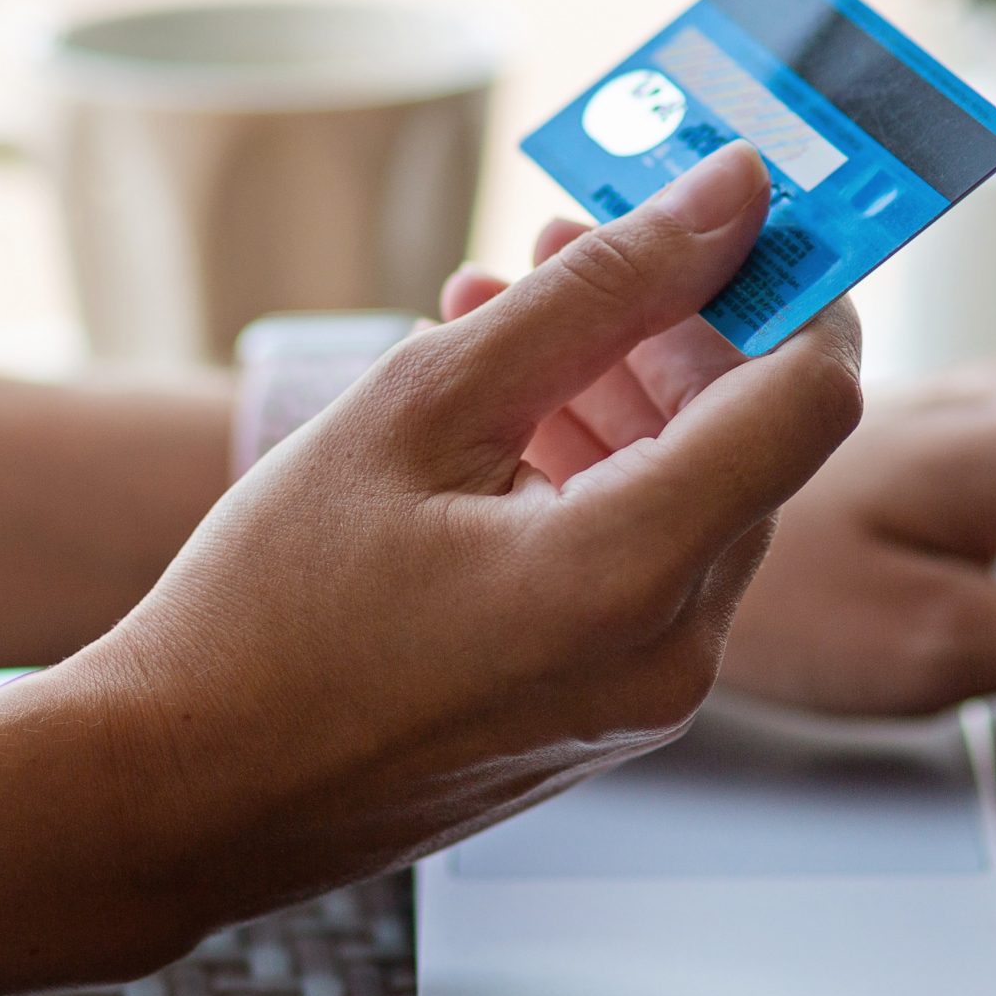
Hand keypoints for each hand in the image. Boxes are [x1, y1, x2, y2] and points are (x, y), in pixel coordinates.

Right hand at [69, 141, 863, 925]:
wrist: (183, 798)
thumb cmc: (269, 612)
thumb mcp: (421, 406)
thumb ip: (596, 294)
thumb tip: (730, 197)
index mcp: (634, 576)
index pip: (812, 394)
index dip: (793, 285)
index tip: (729, 214)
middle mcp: (673, 651)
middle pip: (753, 442)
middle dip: (674, 326)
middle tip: (565, 246)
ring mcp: (648, 695)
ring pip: (698, 496)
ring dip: (622, 391)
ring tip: (494, 318)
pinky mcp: (611, 713)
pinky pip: (649, 562)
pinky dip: (596, 475)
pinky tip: (495, 423)